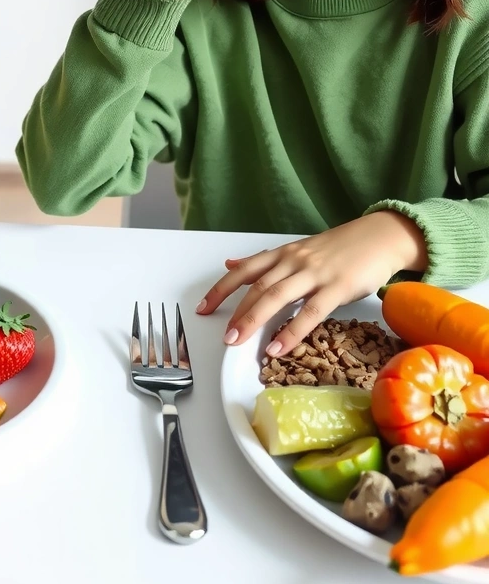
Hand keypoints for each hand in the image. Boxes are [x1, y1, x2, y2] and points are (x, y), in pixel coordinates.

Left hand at [196, 212, 428, 354]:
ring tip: (238, 341)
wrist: (381, 236)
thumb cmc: (340, 248)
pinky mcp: (337, 287)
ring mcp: (315, 273)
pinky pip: (310, 312)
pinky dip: (291, 331)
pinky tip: (278, 347)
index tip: (202, 308)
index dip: (220, 289)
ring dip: (254, 320)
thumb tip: (230, 263)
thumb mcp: (297, 250)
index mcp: (283, 254)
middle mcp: (293, 261)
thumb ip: (265, 261)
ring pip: (277, 297)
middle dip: (236, 312)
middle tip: (223, 336)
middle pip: (257, 287)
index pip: (243, 270)